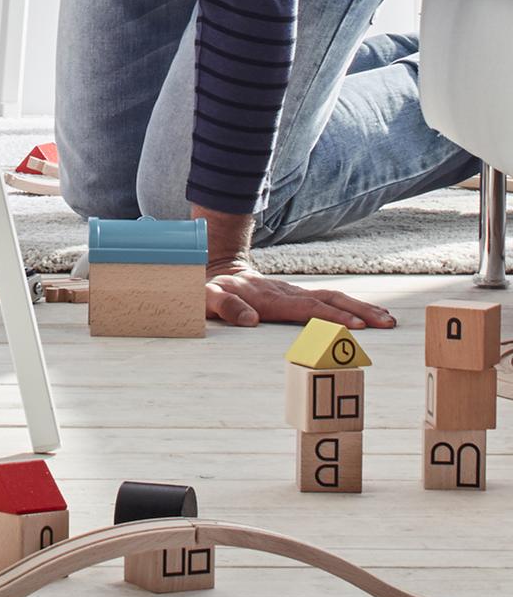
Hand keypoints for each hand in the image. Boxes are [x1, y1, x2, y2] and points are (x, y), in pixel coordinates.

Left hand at [205, 266, 395, 329]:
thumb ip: (225, 306)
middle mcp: (288, 293)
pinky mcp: (298, 297)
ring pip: (333, 298)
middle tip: (387, 322)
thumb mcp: (208, 297)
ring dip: (361, 307)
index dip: (331, 317)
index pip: (307, 308)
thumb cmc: (212, 289)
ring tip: (388, 319)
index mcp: (272, 298)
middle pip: (329, 300)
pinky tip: (367, 315)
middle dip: (359, 311)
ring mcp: (295, 293)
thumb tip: (248, 319)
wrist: (217, 271)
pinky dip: (350, 307)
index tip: (356, 325)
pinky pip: (328, 301)